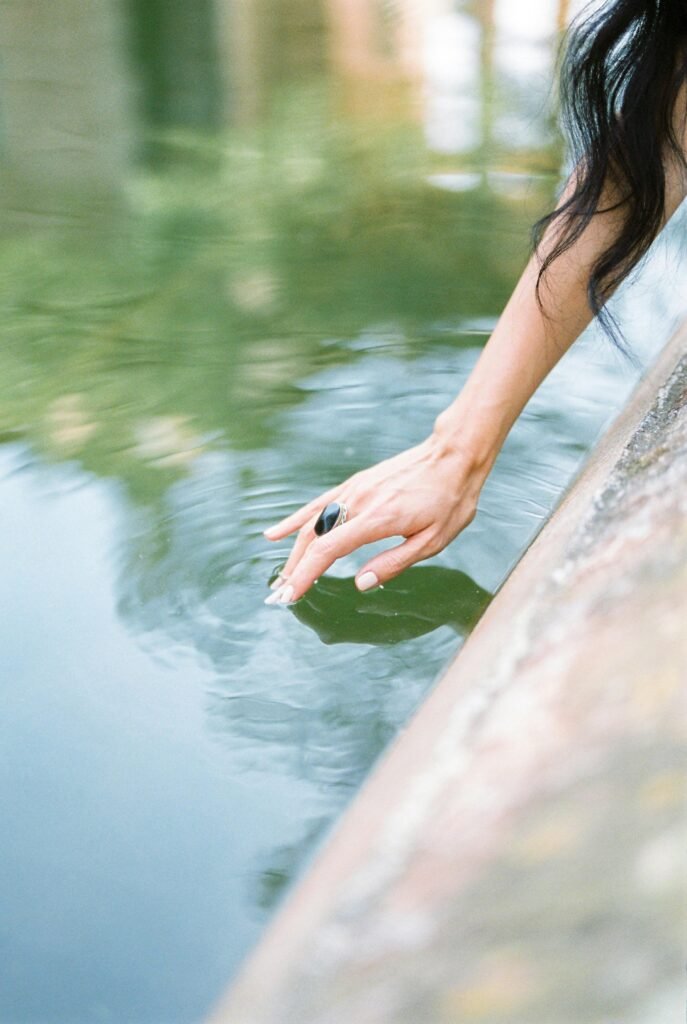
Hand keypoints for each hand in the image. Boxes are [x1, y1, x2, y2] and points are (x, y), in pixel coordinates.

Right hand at [263, 434, 487, 604]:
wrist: (453, 455)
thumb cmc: (450, 500)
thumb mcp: (433, 540)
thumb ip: (394, 562)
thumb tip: (361, 583)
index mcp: (377, 519)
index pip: (328, 551)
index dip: (305, 575)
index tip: (289, 596)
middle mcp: (359, 501)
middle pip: (314, 538)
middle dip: (294, 568)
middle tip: (280, 595)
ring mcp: (354, 489)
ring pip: (312, 521)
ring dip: (293, 550)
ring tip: (281, 575)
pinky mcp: (356, 483)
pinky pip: (319, 503)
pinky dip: (296, 519)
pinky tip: (278, 532)